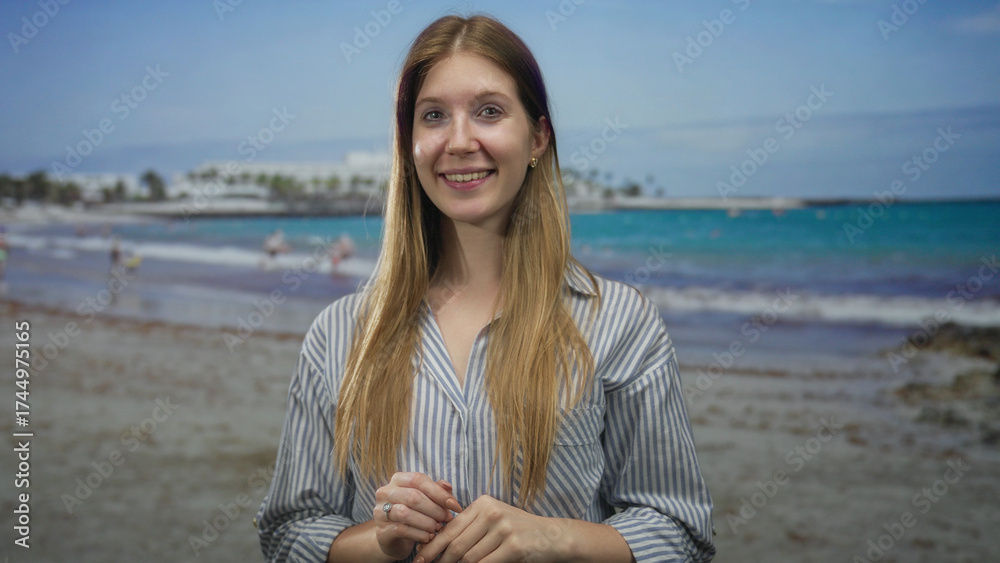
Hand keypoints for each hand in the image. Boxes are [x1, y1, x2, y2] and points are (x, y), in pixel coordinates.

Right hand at [373, 472, 462, 559]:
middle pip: (413, 496)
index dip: (439, 493)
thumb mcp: (426, 500)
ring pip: (405, 513)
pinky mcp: (381, 531)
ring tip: (438, 528)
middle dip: (435, 509)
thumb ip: (436, 491)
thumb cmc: (414, 514)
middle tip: (447, 519)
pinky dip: (419, 534)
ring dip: (427, 522)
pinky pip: (401, 530)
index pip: (419, 479)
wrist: (394, 539)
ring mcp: (380, 511)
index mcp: (398, 480)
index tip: (455, 506)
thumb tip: (448, 486)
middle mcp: (385, 492)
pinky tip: (428, 537)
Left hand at [414, 494, 564, 562]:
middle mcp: (491, 512)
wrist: (552, 537)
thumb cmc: (518, 530)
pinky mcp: (514, 545)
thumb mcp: (494, 519)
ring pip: (469, 557)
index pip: (450, 527)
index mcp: (483, 504)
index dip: (433, 544)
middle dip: (439, 560)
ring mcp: (503, 528)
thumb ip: (470, 526)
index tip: (420, 557)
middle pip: (456, 544)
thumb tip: (439, 544)